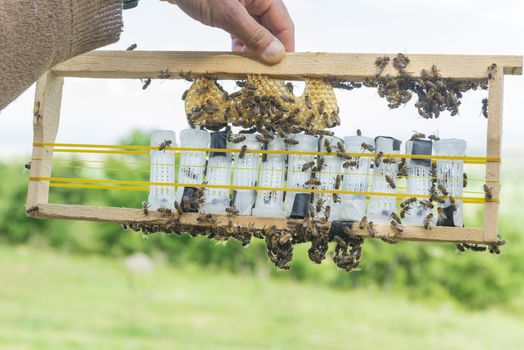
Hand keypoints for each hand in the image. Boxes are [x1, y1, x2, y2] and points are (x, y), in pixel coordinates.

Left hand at [162, 0, 293, 63]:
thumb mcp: (228, 14)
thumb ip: (253, 35)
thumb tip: (276, 55)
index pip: (284, 24)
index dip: (285, 47)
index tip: (282, 69)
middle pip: (272, 28)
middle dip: (269, 50)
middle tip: (264, 72)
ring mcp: (243, 3)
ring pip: (257, 30)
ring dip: (254, 48)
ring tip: (248, 65)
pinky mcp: (230, 8)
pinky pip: (243, 28)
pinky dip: (241, 42)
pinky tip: (236, 54)